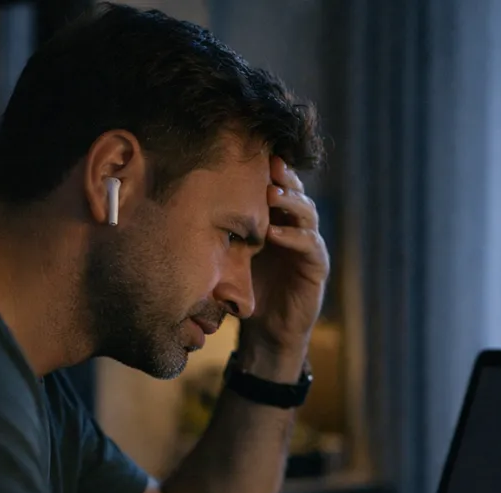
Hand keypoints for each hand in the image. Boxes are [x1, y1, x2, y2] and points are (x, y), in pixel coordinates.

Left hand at [239, 157, 329, 380]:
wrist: (265, 332)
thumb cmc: (245, 289)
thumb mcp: (230, 253)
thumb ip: (222, 229)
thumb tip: (185, 197)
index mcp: (275, 218)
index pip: (275, 185)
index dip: (267, 168)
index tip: (249, 152)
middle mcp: (295, 226)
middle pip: (294, 191)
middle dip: (282, 176)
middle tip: (268, 163)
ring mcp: (309, 245)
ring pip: (307, 213)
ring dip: (290, 201)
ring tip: (271, 194)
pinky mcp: (316, 267)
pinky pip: (310, 245)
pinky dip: (294, 237)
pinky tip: (275, 233)